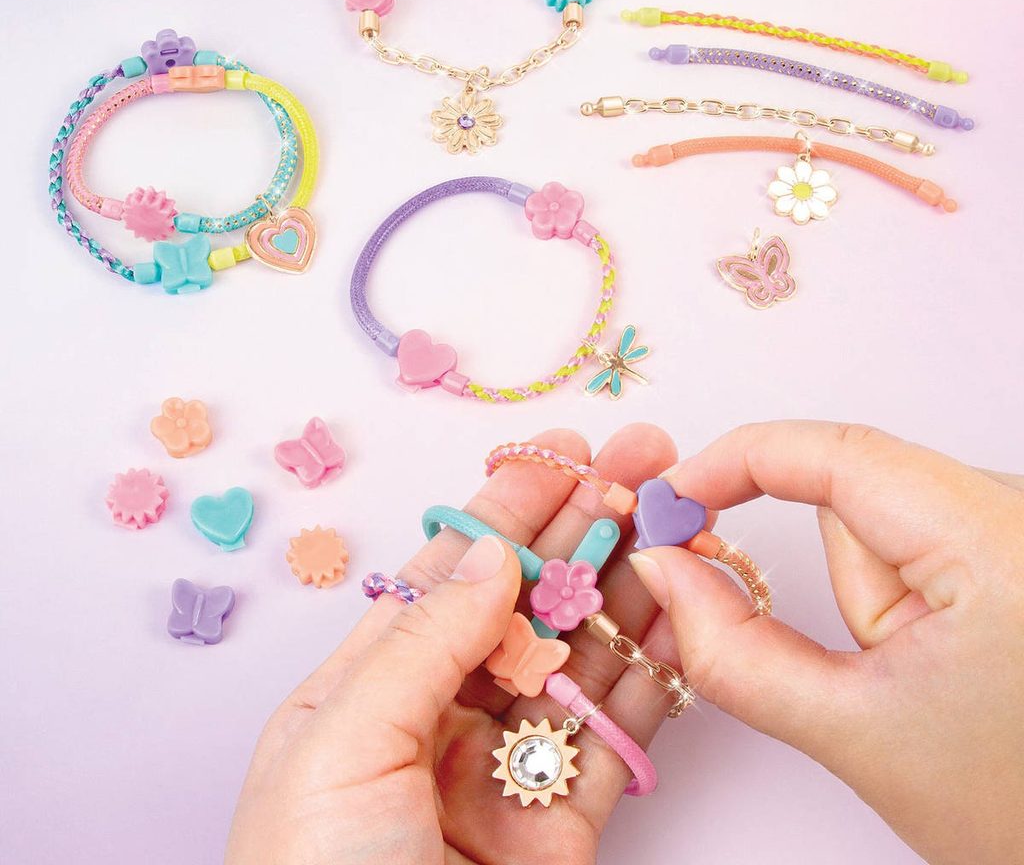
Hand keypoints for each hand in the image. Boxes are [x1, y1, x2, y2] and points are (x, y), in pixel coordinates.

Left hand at [226, 425, 679, 864]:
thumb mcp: (341, 749)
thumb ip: (421, 645)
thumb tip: (487, 553)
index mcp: (367, 689)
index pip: (451, 572)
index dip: (510, 506)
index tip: (564, 454)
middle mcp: (439, 716)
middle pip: (526, 599)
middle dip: (584, 527)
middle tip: (643, 467)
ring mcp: (505, 766)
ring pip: (579, 656)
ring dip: (629, 586)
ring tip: (677, 526)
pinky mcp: (563, 821)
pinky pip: (617, 733)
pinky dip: (653, 675)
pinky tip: (684, 618)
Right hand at [628, 422, 1023, 864]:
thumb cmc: (1015, 810)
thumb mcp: (854, 735)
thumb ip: (732, 649)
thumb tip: (661, 568)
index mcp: (995, 545)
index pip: (839, 454)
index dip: (737, 462)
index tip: (671, 498)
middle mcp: (1017, 513)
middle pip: (858, 494)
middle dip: (831, 576)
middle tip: (844, 651)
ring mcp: (1016, 526)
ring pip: (884, 518)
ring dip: (867, 594)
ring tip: (915, 673)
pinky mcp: (1009, 544)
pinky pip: (914, 534)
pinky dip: (891, 588)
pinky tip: (938, 655)